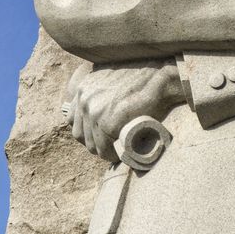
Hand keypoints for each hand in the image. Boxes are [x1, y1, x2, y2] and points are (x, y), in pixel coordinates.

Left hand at [64, 61, 186, 162]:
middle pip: (79, 134)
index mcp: (83, 87)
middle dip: (94, 142)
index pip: (73, 118)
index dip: (87, 130)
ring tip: (117, 151)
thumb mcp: (113, 78)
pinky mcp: (107, 123)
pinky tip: (121, 153)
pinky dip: (112, 155)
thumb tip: (102, 108)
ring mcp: (94, 110)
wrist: (161, 78)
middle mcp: (84, 98)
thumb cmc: (143, 79)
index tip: (100, 135)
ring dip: (103, 151)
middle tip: (110, 146)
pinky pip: (104, 149)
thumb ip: (101, 91)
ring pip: (91, 144)